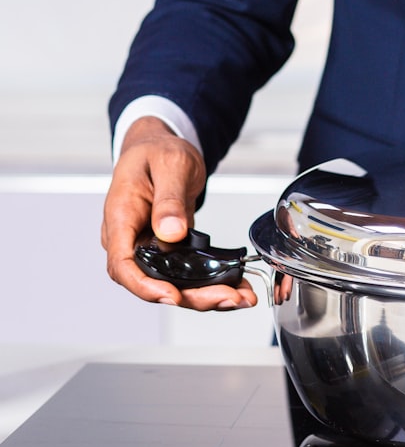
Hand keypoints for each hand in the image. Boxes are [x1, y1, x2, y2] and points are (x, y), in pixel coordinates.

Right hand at [101, 117, 258, 310]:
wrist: (161, 148)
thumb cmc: (158, 152)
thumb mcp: (169, 165)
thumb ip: (169, 199)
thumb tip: (170, 232)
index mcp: (121, 218)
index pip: (123, 265)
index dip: (145, 286)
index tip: (173, 295)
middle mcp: (131, 239)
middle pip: (152, 283)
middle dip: (191, 297)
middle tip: (229, 298)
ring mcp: (149, 248)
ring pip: (171, 284)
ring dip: (206, 296)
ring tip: (241, 297)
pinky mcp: (168, 251)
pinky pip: (186, 274)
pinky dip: (211, 284)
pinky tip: (237, 287)